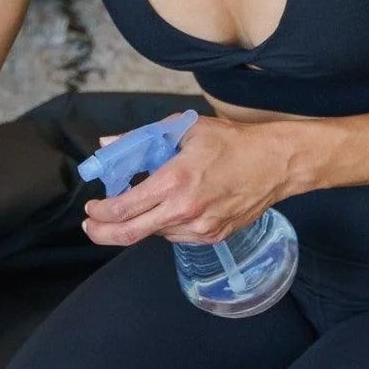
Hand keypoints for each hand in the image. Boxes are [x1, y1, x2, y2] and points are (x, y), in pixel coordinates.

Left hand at [82, 115, 293, 247]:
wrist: (277, 163)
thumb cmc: (231, 142)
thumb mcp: (183, 130)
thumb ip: (139, 139)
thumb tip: (106, 145)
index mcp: (174, 182)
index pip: (122, 209)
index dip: (99, 213)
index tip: (91, 208)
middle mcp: (184, 211)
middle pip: (129, 235)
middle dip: (101, 233)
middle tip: (91, 226)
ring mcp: (199, 229)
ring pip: (153, 233)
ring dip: (140, 222)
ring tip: (146, 202)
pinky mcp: (211, 238)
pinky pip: (175, 236)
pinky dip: (164, 224)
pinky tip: (173, 206)